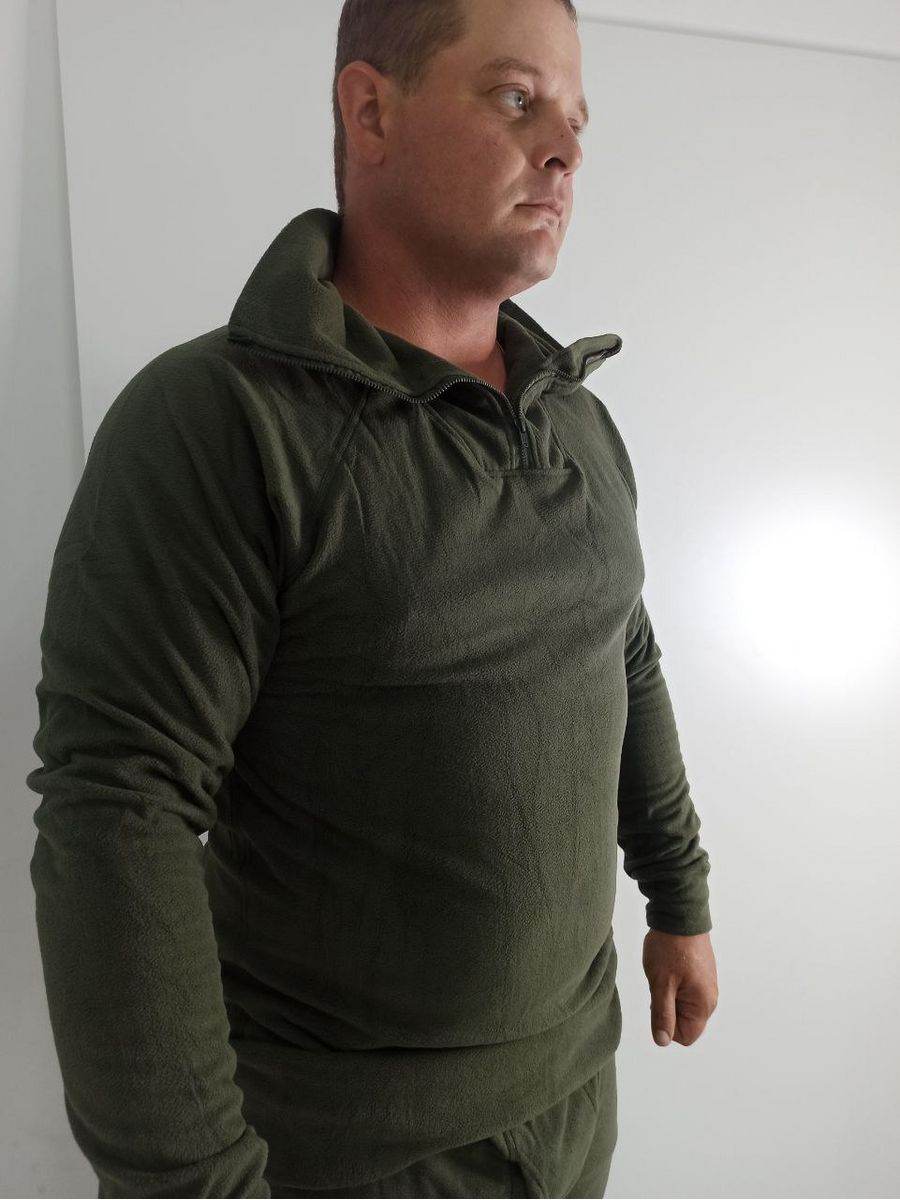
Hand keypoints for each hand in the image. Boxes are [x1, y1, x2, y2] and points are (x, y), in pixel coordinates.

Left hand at [642, 929, 717, 1046]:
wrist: (679, 914)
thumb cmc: (670, 948)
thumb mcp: (660, 984)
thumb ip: (662, 1015)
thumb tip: (663, 1041)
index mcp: (703, 1005)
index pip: (685, 1037)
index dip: (667, 1025)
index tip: (659, 1000)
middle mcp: (709, 998)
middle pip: (684, 1021)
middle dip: (667, 1007)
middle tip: (661, 984)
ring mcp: (706, 984)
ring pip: (682, 1004)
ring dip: (669, 994)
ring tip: (665, 973)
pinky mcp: (701, 973)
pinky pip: (685, 990)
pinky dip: (673, 983)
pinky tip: (669, 966)